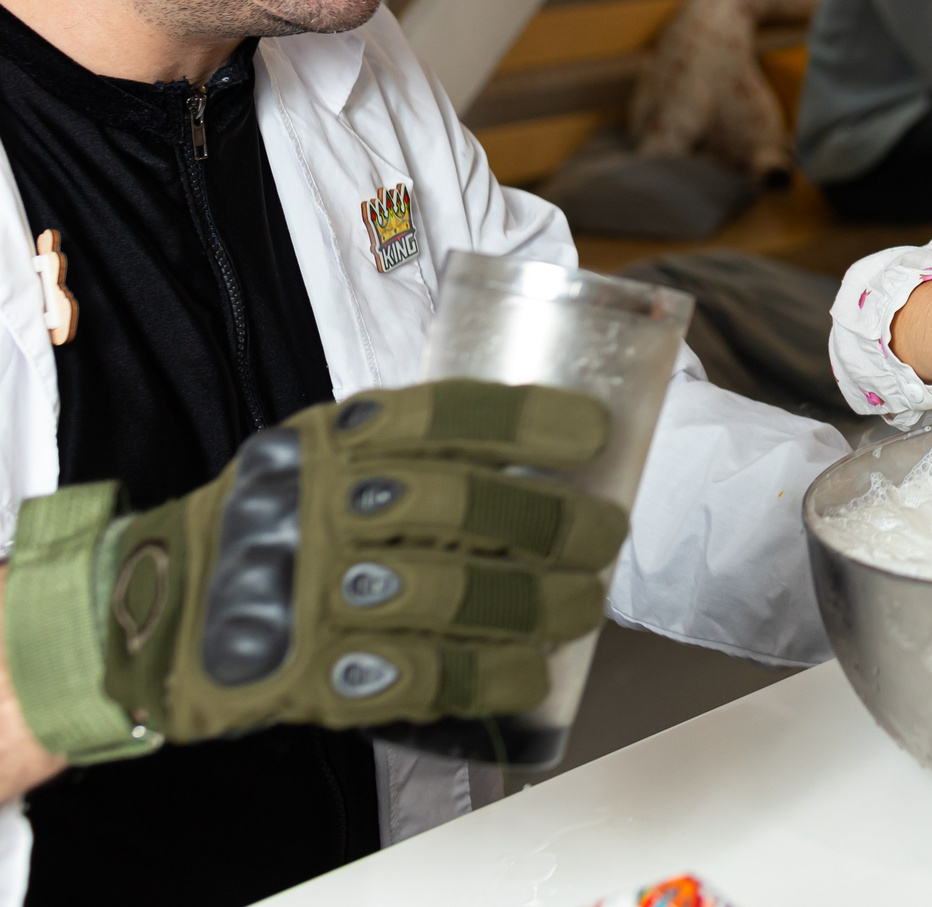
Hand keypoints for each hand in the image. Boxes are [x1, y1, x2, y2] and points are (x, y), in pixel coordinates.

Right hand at [5, 382, 628, 755]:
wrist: (161, 610)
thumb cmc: (273, 520)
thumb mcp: (324, 450)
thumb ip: (406, 443)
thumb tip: (539, 443)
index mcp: (338, 443)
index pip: (447, 416)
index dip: (529, 419)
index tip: (593, 430)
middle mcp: (329, 510)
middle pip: (466, 508)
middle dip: (556, 523)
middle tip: (607, 533)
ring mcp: (320, 593)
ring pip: (456, 595)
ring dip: (539, 603)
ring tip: (586, 603)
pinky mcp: (316, 670)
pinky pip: (420, 675)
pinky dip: (487, 678)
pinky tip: (531, 674)